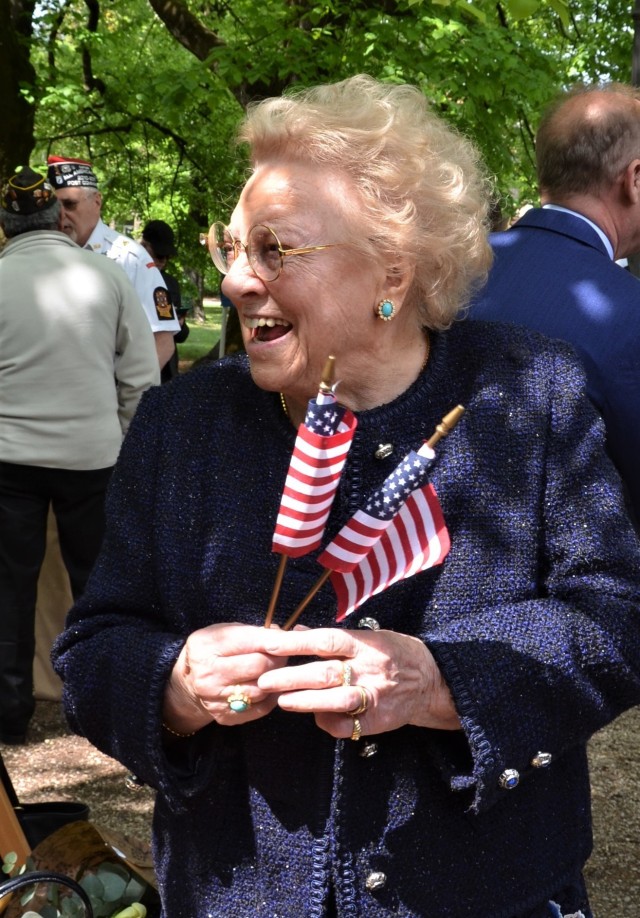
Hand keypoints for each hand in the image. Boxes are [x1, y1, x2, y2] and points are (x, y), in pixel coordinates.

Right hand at [162, 623, 287, 734]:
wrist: (188, 684)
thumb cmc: (212, 651)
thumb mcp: (223, 632)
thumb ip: (252, 632)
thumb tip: (282, 634)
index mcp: (205, 646)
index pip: (250, 641)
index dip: (276, 640)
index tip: (293, 639)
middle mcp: (207, 675)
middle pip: (258, 666)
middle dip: (279, 659)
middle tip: (285, 654)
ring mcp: (215, 699)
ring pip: (262, 689)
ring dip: (277, 678)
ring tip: (279, 669)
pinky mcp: (225, 716)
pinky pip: (260, 708)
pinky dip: (272, 696)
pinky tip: (273, 687)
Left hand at [256, 627, 460, 739]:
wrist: (431, 681)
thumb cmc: (393, 654)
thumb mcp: (369, 636)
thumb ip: (334, 639)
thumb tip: (298, 630)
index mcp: (365, 643)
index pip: (326, 640)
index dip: (297, 642)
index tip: (270, 644)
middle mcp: (369, 668)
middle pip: (325, 672)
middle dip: (291, 677)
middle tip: (264, 680)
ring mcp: (374, 695)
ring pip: (335, 700)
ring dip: (306, 701)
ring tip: (282, 701)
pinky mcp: (377, 719)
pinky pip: (347, 725)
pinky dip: (328, 722)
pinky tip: (315, 718)